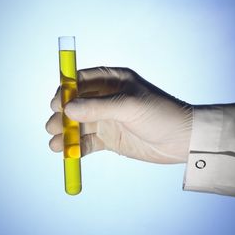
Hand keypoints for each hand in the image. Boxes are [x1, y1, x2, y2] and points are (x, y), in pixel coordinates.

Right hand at [46, 67, 192, 163]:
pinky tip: (68, 153)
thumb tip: (67, 109)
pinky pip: (88, 142)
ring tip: (55, 145)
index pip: (81, 80)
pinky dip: (77, 147)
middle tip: (53, 127)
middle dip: (62, 116)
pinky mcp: (110, 138)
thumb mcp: (129, 106)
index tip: (55, 103)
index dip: (65, 90)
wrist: (181, 140)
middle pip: (76, 104)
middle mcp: (107, 98)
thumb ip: (98, 107)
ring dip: (66, 133)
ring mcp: (107, 119)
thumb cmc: (160, 114)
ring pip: (79, 124)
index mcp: (113, 81)